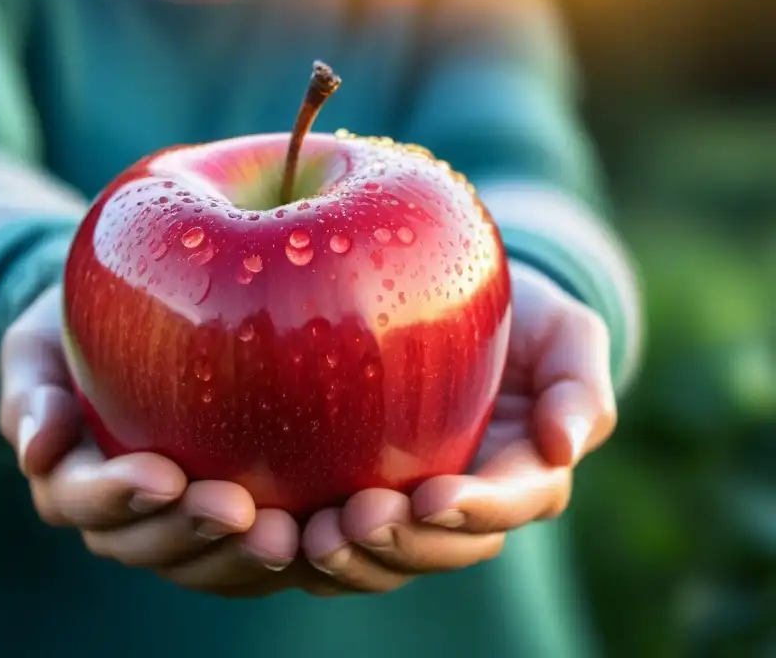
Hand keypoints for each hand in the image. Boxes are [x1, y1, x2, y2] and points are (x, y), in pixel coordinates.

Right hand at [0, 286, 299, 596]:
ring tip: (286, 536)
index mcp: (66, 479)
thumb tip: (36, 450)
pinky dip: (277, 557)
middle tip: (239, 511)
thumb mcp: (37, 345)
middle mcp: (114, 517)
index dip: (120, 495)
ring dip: (236, 556)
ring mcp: (168, 526)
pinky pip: (241, 558)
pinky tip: (315, 536)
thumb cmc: (72, 333)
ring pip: (196, 564)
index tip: (165, 475)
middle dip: (189, 532)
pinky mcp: (219, 527)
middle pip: (143, 543)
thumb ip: (32, 390)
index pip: (82, 499)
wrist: (115, 334)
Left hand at [299, 262, 617, 593]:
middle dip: (403, 544)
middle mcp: (469, 502)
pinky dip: (312, 552)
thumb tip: (566, 446)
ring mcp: (413, 503)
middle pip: (444, 547)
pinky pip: (341, 541)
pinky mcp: (360, 494)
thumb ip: (580, 382)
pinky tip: (279, 535)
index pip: (508, 504)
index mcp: (524, 472)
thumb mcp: (565, 330)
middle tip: (354, 521)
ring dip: (354, 559)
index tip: (431, 496)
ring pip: (390, 558)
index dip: (474, 510)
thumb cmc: (520, 313)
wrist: (455, 300)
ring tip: (313, 538)